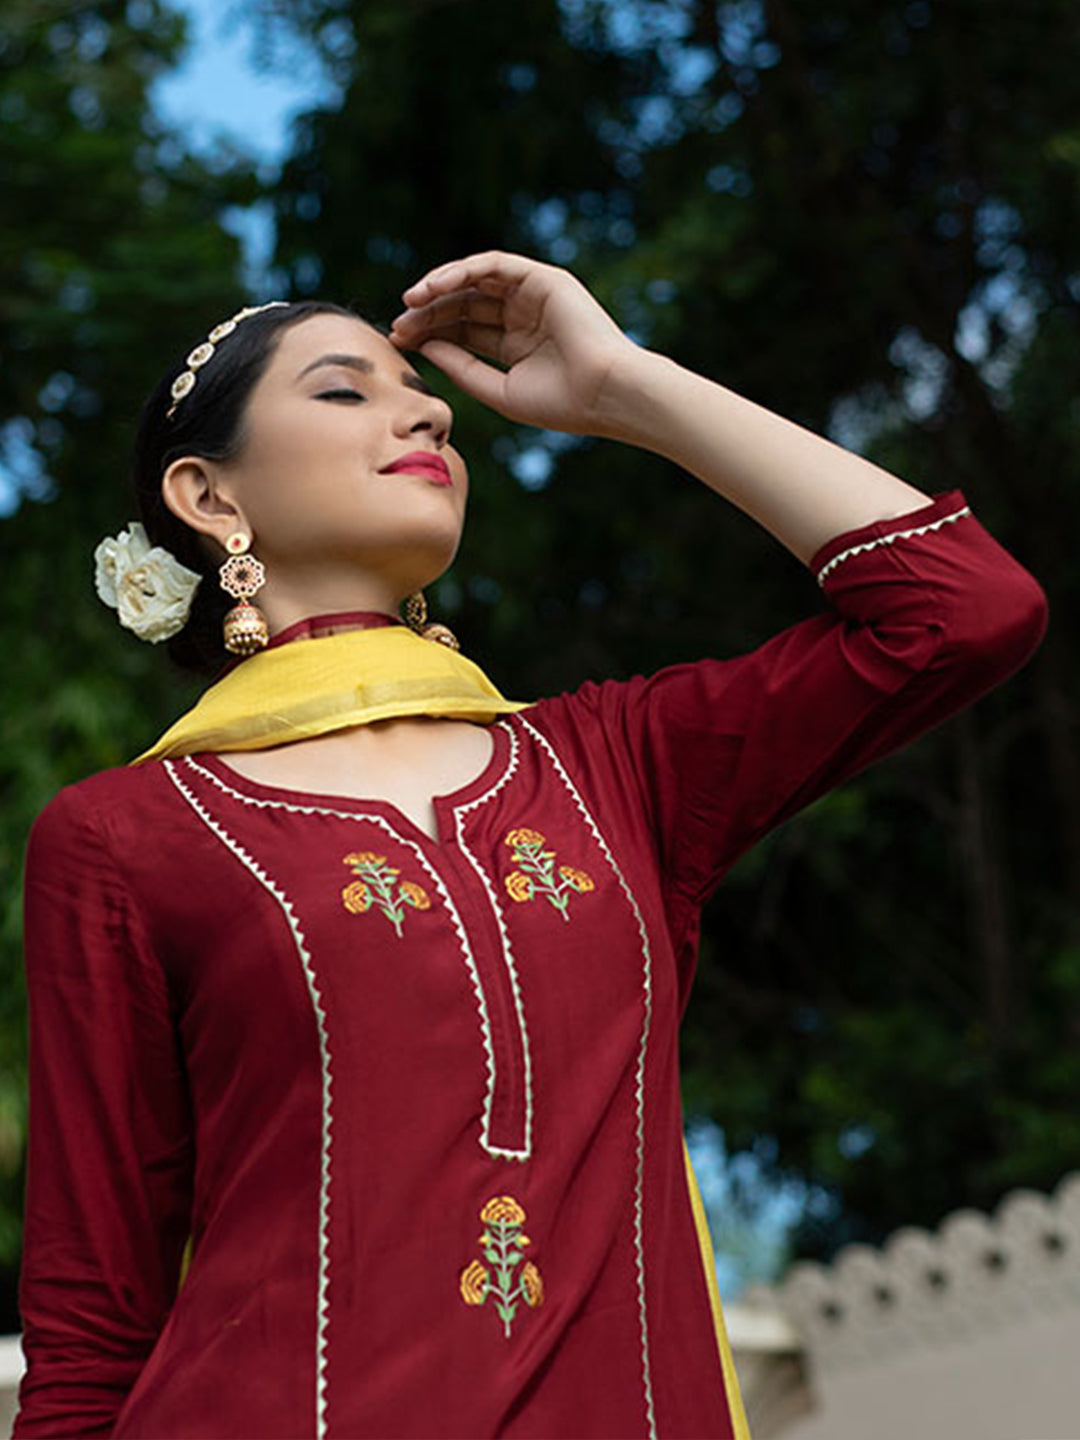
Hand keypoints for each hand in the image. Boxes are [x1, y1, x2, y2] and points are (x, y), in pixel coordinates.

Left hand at [387, 250, 635, 435]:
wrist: (604, 394)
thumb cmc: (560, 403)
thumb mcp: (498, 390)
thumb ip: (461, 367)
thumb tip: (425, 345)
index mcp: (516, 344)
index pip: (464, 330)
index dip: (430, 333)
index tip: (400, 342)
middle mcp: (523, 316)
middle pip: (464, 305)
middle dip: (429, 313)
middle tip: (398, 326)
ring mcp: (534, 295)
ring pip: (475, 281)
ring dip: (439, 287)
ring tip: (410, 302)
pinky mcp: (543, 278)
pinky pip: (494, 265)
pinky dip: (462, 270)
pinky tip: (435, 287)